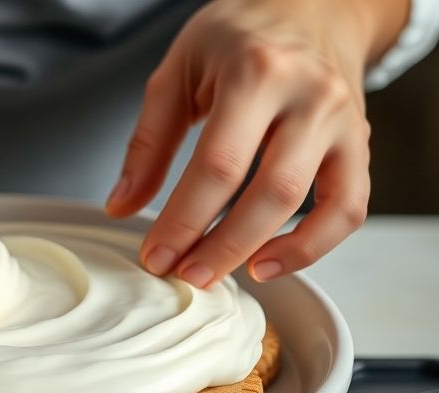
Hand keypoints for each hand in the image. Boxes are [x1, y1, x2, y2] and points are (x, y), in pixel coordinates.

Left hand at [106, 0, 406, 286]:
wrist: (312, 4)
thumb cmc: (239, 34)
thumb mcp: (178, 70)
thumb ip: (149, 141)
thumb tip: (122, 206)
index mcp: (256, 71)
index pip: (217, 165)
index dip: (183, 221)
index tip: (155, 256)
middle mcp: (309, 95)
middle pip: (268, 192)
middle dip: (220, 246)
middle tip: (183, 276)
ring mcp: (342, 120)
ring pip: (310, 203)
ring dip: (259, 250)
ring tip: (215, 274)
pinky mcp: (360, 142)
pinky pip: (349, 208)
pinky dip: (313, 246)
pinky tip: (269, 263)